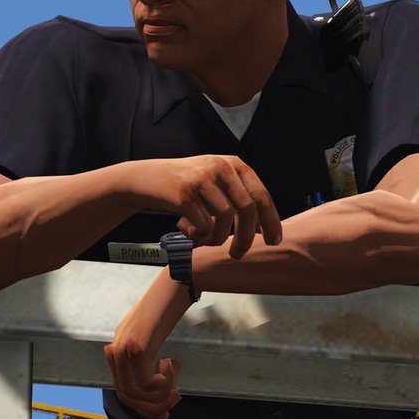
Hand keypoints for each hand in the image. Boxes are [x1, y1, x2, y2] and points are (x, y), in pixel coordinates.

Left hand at [103, 274, 192, 418]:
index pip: (122, 388)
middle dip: (151, 407)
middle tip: (172, 405)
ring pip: (134, 392)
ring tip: (175, 387)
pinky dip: (161, 384)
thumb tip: (153, 376)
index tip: (162, 412)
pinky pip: (144, 382)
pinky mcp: (137, 345)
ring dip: (159, 396)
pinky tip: (171, 367)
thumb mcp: (152, 330)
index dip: (143, 407)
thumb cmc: (169, 303)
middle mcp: (117, 347)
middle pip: (126, 395)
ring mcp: (125, 346)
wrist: (178, 279)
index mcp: (119, 345)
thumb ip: (146, 351)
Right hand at [130, 155, 282, 258]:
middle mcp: (220, 167)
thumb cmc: (185, 187)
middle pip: (247, 209)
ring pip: (225, 219)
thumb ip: (238, 196)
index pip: (261, 195)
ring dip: (216, 237)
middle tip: (238, 255)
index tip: (274, 242)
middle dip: (246, 238)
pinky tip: (185, 229)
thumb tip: (264, 228)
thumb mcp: (215, 182)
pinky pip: (204, 224)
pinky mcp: (184, 192)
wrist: (145, 179)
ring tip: (202, 238)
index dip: (271, 221)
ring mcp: (202, 178)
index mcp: (233, 164)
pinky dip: (198, 235)